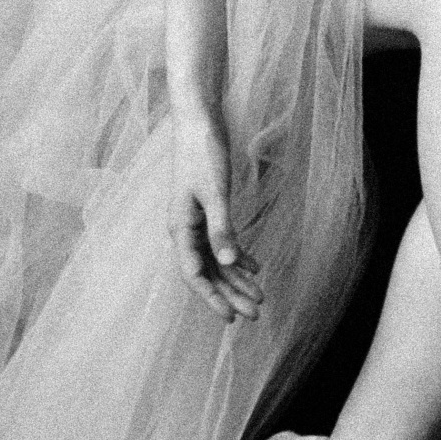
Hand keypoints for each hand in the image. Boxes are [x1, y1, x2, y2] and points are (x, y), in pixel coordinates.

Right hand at [169, 109, 261, 323]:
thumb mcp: (215, 192)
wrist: (198, 121)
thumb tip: (229, 264)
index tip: (231, 318)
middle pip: (209, 271)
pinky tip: (256, 268)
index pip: (194, 274)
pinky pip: (221, 242)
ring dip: (237, 280)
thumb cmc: (202, 153)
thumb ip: (221, 229)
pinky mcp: (207, 210)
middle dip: (232, 294)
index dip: (212, 298)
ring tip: (260, 297)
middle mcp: (185, 230)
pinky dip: (239, 255)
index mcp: (180, 228)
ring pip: (217, 259)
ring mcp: (195, 221)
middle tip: (256, 314)